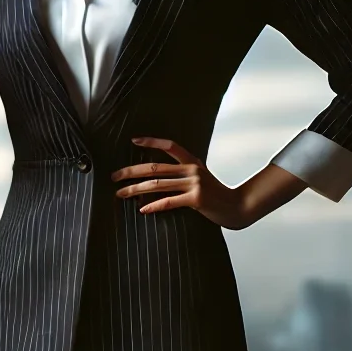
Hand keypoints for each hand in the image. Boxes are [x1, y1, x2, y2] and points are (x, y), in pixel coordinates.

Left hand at [112, 136, 252, 229]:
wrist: (237, 207)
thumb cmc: (216, 196)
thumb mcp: (201, 179)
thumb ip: (183, 175)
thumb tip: (156, 180)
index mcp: (193, 162)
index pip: (170, 146)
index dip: (151, 142)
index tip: (133, 140)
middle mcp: (192, 170)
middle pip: (155, 168)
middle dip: (130, 172)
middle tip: (114, 176)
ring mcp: (194, 184)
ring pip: (157, 185)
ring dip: (135, 190)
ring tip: (120, 193)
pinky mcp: (196, 199)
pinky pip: (169, 201)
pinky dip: (154, 205)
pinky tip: (142, 209)